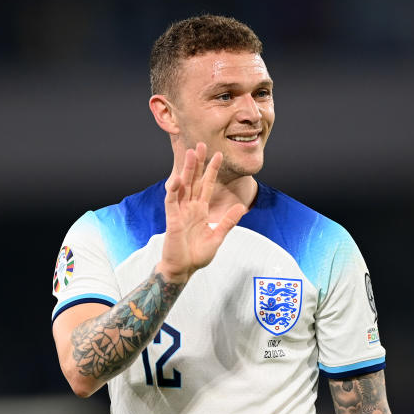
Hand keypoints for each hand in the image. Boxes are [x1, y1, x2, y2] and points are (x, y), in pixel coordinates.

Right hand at [158, 142, 245, 282]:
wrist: (184, 269)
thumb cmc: (198, 255)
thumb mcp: (217, 236)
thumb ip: (228, 221)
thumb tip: (241, 207)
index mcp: (201, 210)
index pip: (207, 185)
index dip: (212, 170)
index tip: (218, 154)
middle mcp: (190, 207)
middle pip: (194, 180)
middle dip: (198, 163)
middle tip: (202, 144)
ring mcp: (180, 212)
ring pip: (183, 186)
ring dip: (186, 170)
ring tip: (190, 154)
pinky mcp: (172, 219)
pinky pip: (172, 201)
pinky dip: (174, 190)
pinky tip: (178, 178)